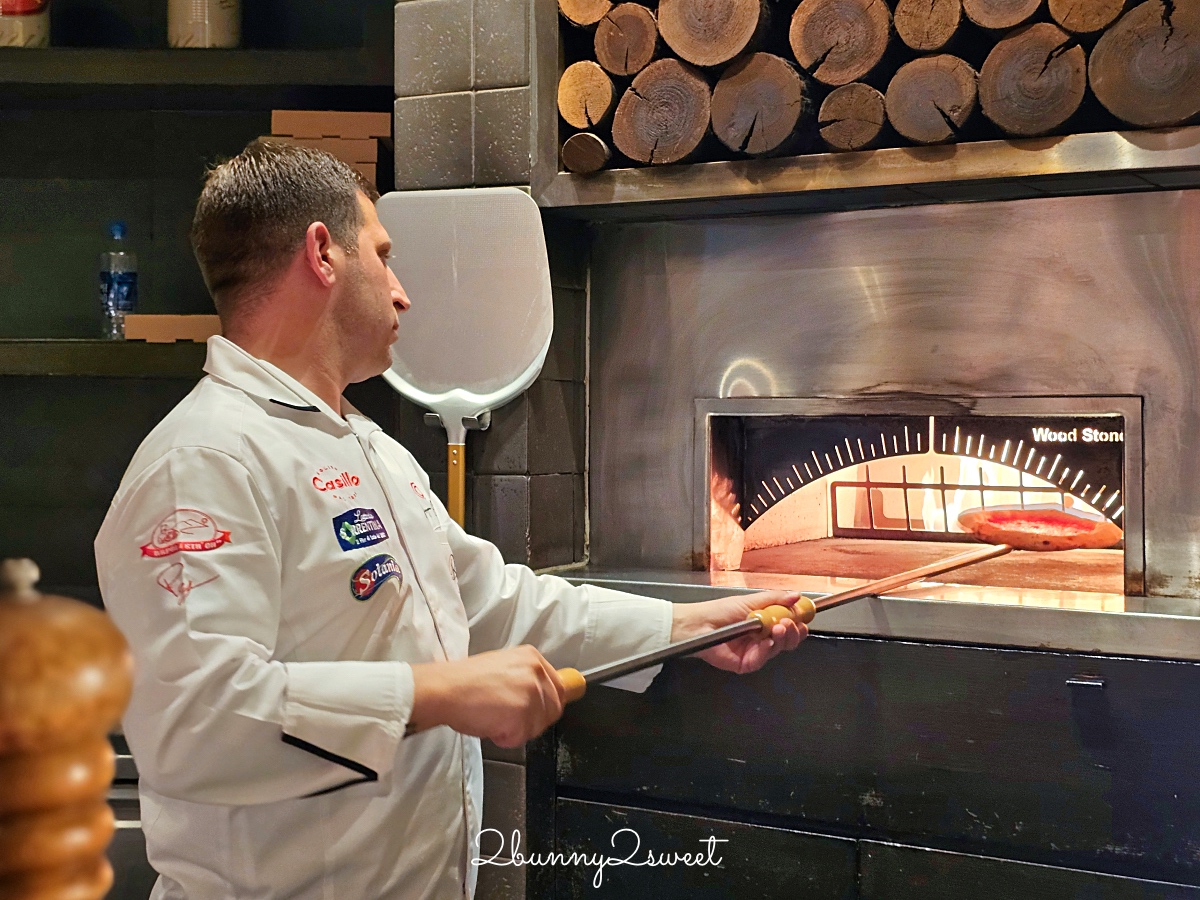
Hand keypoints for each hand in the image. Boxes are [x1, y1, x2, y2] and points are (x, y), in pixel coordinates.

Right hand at [409, 645, 565, 747]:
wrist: (445, 689)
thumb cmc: (464, 682)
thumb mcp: (503, 667)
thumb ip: (525, 678)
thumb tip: (541, 696)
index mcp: (532, 657)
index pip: (558, 688)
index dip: (547, 706)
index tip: (537, 712)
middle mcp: (536, 671)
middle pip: (553, 709)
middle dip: (533, 720)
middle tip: (510, 719)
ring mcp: (531, 691)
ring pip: (538, 725)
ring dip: (517, 729)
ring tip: (495, 718)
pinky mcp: (522, 712)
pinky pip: (522, 737)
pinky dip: (506, 738)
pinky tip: (491, 724)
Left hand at [670, 591, 807, 674]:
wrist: (699, 624)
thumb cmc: (718, 611)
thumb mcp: (750, 601)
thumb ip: (775, 599)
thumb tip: (796, 596)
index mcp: (763, 622)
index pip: (788, 625)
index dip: (798, 622)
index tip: (804, 616)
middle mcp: (761, 638)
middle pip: (787, 640)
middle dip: (793, 631)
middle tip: (790, 623)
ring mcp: (754, 651)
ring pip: (778, 649)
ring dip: (781, 638)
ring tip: (777, 627)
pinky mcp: (746, 663)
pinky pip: (762, 659)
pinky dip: (766, 650)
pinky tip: (765, 642)